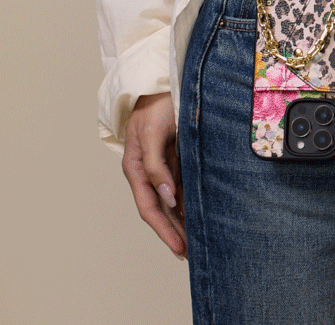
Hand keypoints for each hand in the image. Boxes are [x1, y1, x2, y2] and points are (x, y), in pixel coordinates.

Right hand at [122, 92, 186, 257]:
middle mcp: (147, 171)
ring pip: (171, 200)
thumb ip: (156, 166)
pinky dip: (187, 200)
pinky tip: (198, 212)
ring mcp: (161, 165)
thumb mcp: (152, 135)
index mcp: (136, 169)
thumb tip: (167, 197)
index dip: (164, 231)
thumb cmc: (155, 106)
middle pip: (160, 209)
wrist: (162, 82)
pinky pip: (181, 184)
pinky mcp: (174, 156)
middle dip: (174, 232)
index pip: (150, 208)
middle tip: (190, 253)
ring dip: (182, 220)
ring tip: (197, 239)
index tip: (179, 248)